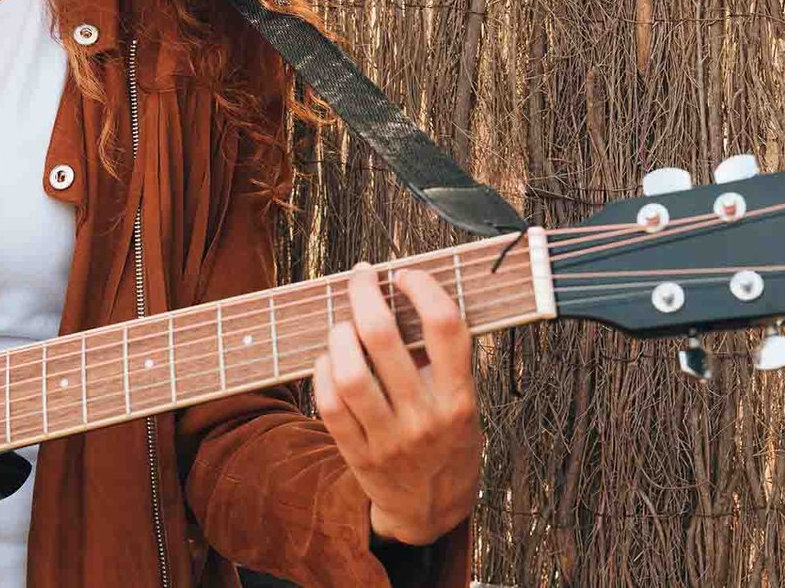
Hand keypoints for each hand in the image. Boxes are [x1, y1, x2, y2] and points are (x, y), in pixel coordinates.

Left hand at [311, 263, 481, 546]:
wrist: (430, 511)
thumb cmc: (447, 441)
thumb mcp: (462, 403)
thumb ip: (441, 361)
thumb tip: (402, 296)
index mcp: (460, 399)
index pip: (445, 327)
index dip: (423, 287)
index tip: (405, 273)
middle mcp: (426, 419)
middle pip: (384, 337)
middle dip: (364, 293)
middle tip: (361, 275)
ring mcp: (389, 439)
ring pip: (348, 371)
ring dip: (339, 334)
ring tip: (344, 324)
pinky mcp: (357, 455)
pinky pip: (329, 403)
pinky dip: (322, 371)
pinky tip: (328, 359)